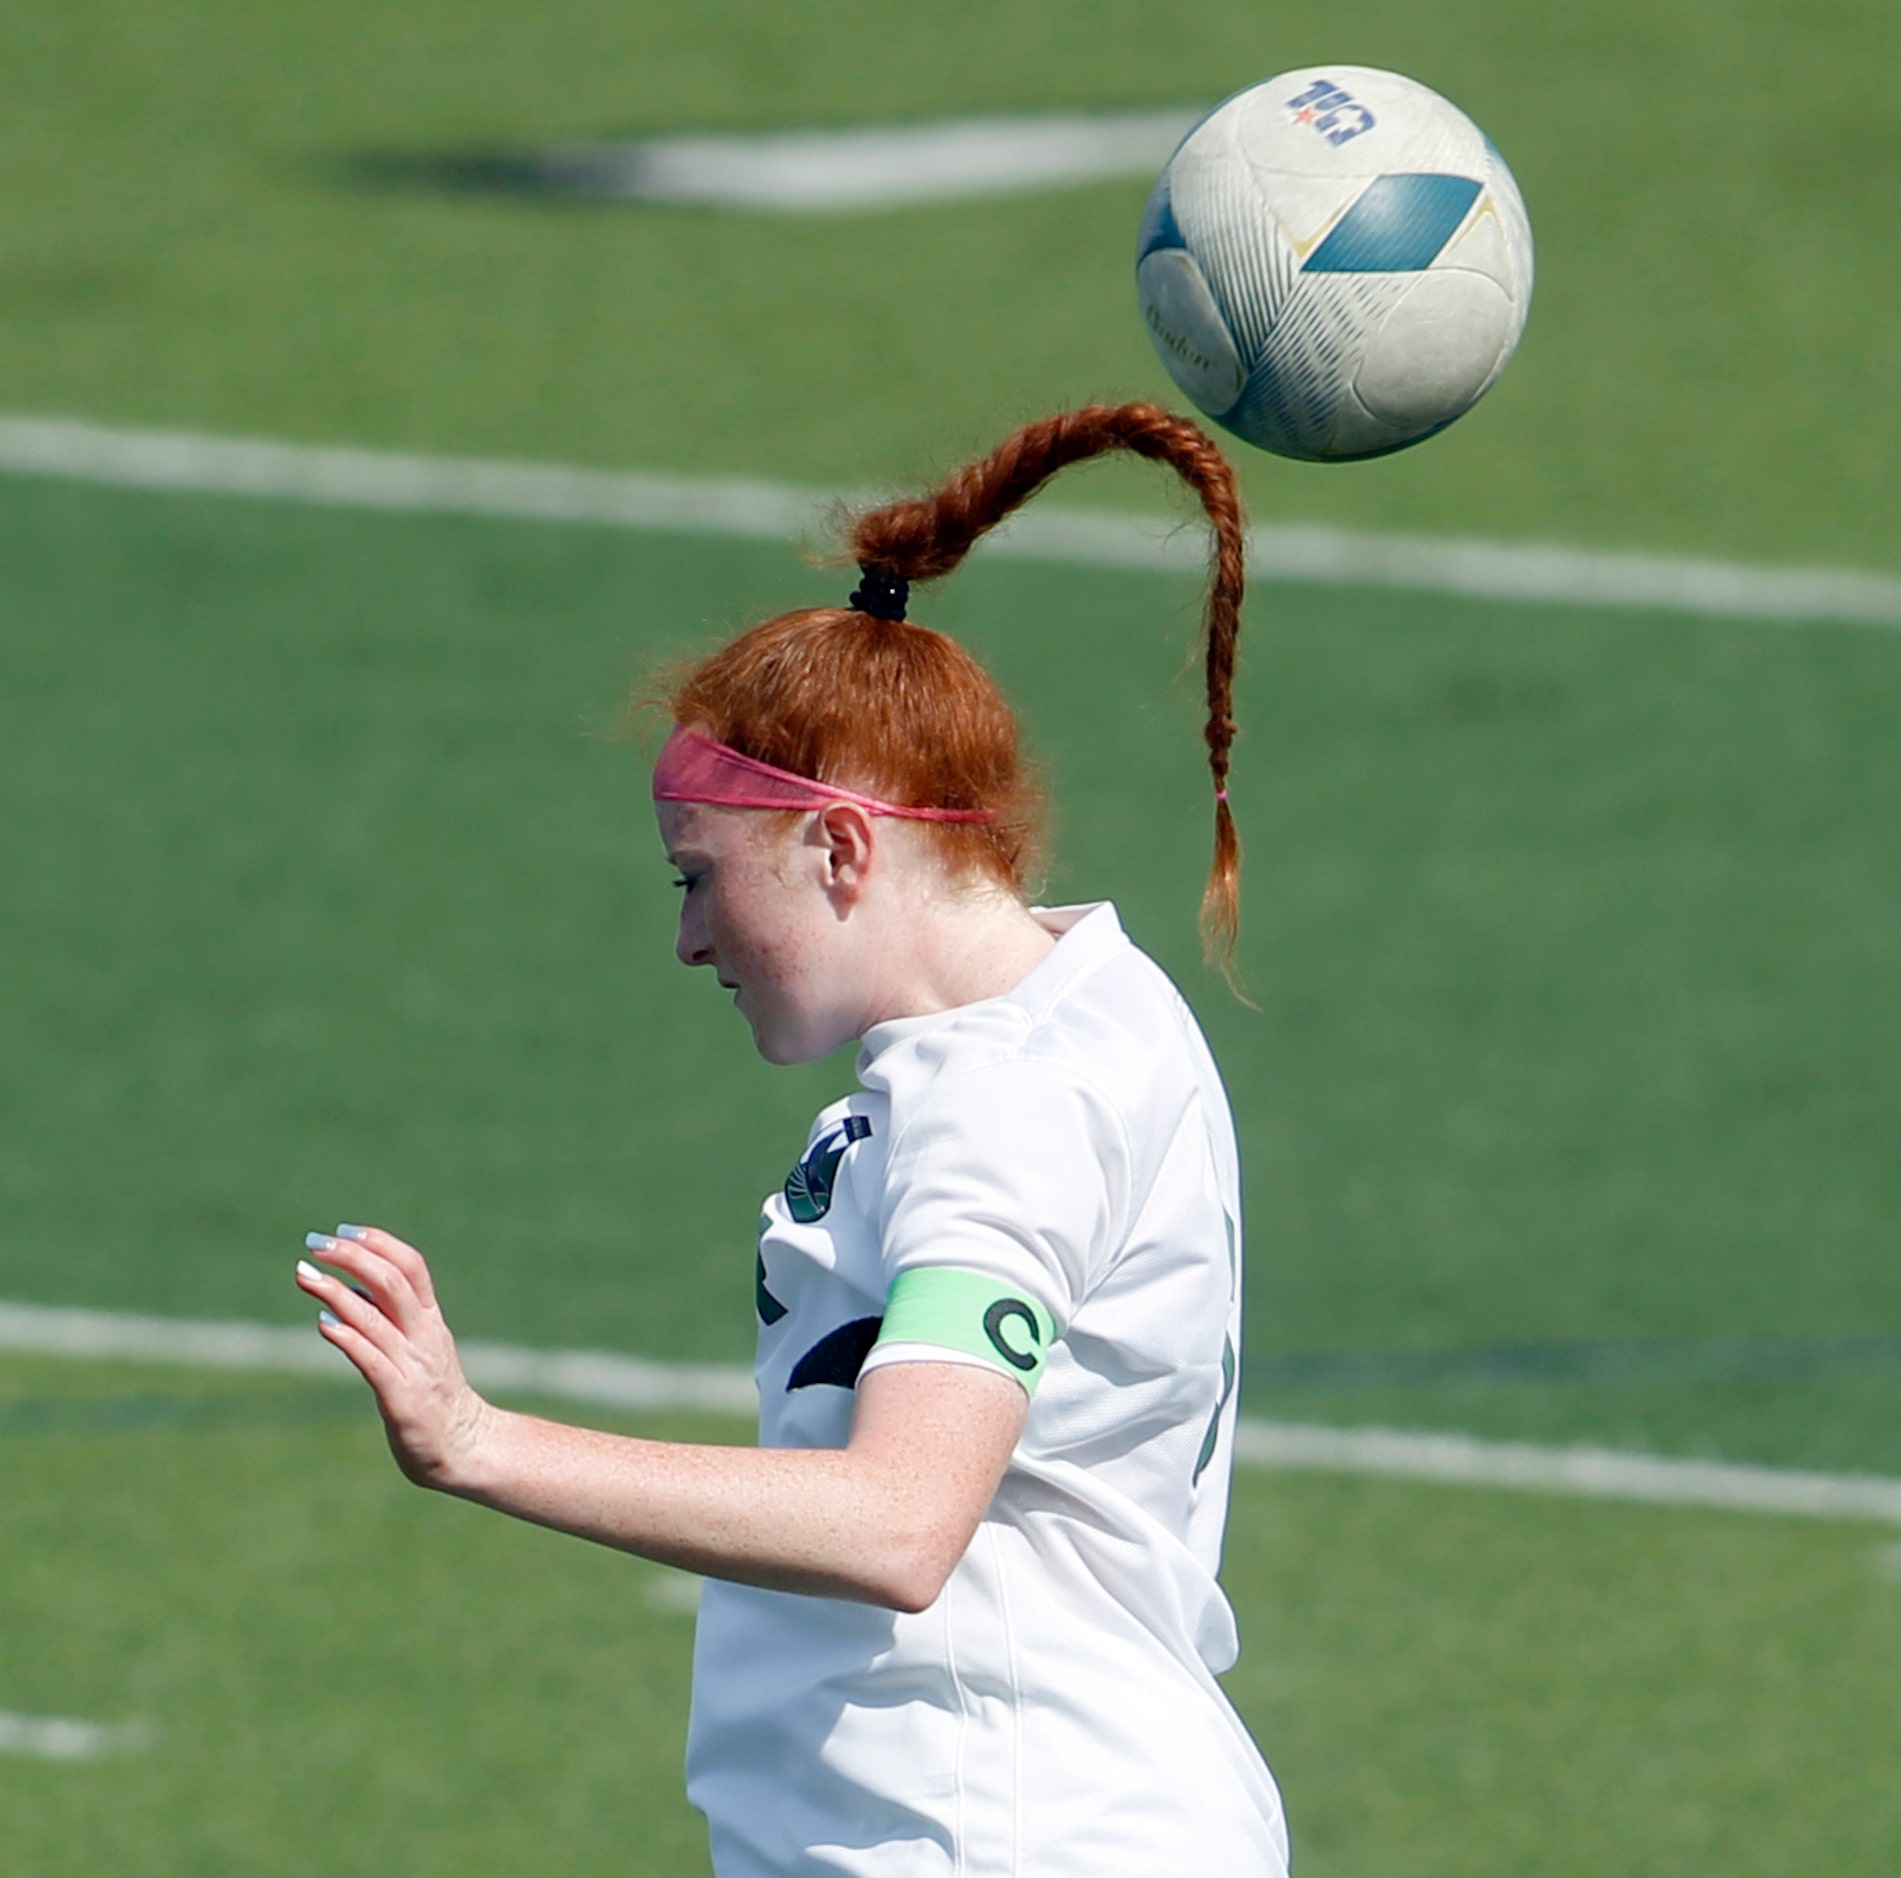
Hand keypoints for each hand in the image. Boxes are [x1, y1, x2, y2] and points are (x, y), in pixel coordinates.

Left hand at [294, 1224, 497, 1491]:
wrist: (465, 1447)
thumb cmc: (434, 1397)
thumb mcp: (417, 1349)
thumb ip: (387, 1320)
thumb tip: (348, 1288)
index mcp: (431, 1321)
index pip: (411, 1266)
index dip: (379, 1243)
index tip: (344, 1231)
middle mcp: (425, 1336)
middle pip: (393, 1281)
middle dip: (353, 1256)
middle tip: (317, 1243)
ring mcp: (414, 1366)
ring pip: (376, 1317)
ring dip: (337, 1291)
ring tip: (304, 1273)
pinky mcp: (401, 1397)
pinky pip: (372, 1361)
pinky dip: (347, 1337)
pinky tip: (323, 1322)